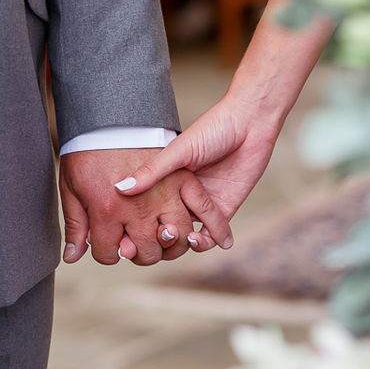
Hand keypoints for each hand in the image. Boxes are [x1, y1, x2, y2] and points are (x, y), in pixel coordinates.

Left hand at [60, 148, 231, 265]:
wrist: (116, 113)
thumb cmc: (88, 149)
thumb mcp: (72, 187)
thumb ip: (75, 224)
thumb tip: (72, 257)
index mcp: (108, 212)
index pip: (110, 253)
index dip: (108, 254)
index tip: (109, 247)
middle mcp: (139, 210)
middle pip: (147, 252)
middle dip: (141, 253)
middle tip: (137, 244)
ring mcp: (165, 196)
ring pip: (177, 239)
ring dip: (173, 246)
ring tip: (165, 239)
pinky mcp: (185, 181)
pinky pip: (206, 211)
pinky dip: (217, 229)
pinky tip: (223, 242)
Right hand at [112, 95, 282, 249]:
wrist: (249, 124)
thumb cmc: (212, 129)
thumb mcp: (177, 150)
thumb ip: (151, 171)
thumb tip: (120, 188)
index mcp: (166, 181)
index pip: (145, 211)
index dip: (134, 227)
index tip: (127, 236)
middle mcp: (181, 195)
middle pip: (163, 228)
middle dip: (155, 241)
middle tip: (150, 243)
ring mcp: (202, 204)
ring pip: (184, 236)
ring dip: (178, 244)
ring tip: (178, 238)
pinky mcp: (223, 210)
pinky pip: (209, 236)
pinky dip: (202, 244)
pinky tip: (195, 239)